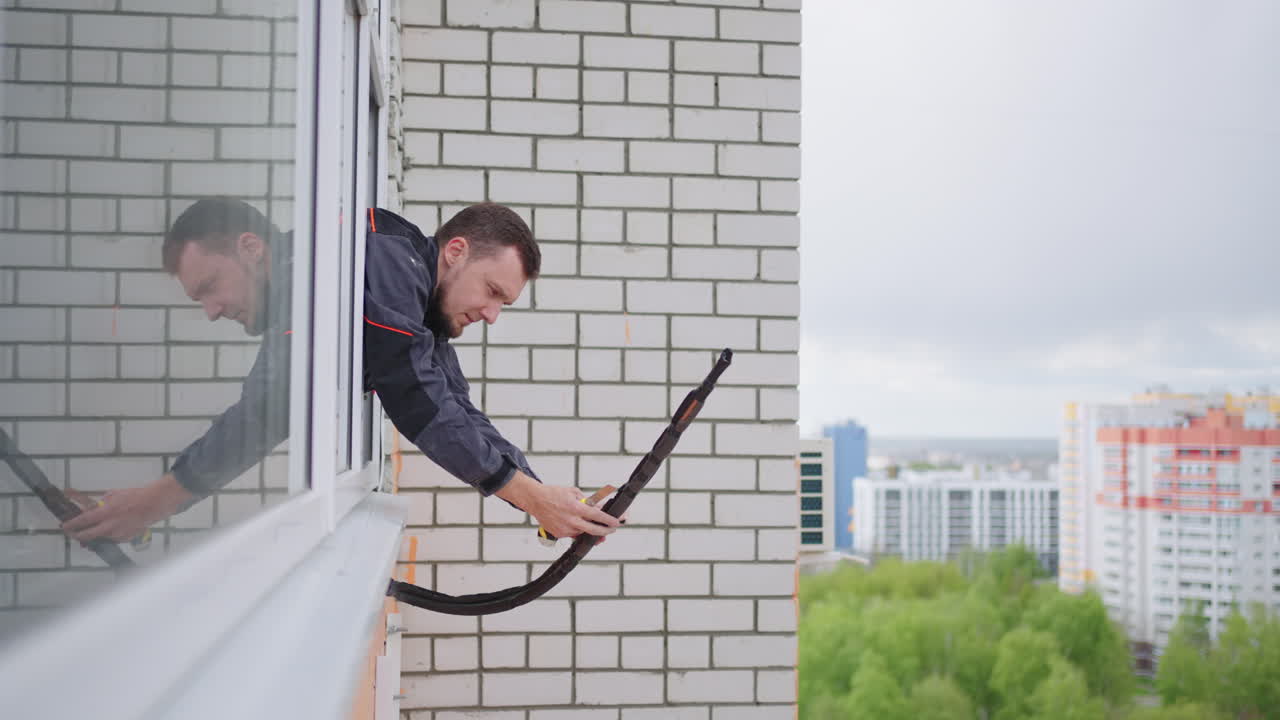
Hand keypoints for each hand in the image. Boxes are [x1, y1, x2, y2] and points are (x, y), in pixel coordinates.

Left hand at [62, 474, 192, 542]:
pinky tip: (109, 531)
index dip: (72, 525)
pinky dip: (108, 536)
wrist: (154, 504)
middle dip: (77, 535)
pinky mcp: (126, 538)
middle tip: (73, 534)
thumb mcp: (115, 494)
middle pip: (88, 535)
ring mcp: (118, 534)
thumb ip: (102, 503)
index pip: (83, 521)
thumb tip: (94, 507)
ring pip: (100, 538)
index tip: (64, 526)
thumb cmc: (135, 496)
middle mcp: (110, 526)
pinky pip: (112, 539)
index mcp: (106, 512)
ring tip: (90, 532)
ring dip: (94, 536)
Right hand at [495, 471, 620, 540]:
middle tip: (612, 530)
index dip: (609, 520)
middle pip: (593, 530)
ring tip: (595, 527)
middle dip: (605, 532)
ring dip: (590, 531)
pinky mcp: (558, 534)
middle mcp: (570, 520)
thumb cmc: (554, 494)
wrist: (535, 500)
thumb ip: (586, 501)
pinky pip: (572, 535)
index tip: (617, 522)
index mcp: (575, 507)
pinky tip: (577, 525)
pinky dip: (577, 531)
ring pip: (583, 533)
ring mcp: (564, 529)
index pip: (597, 515)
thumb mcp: (573, 492)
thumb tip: (599, 507)